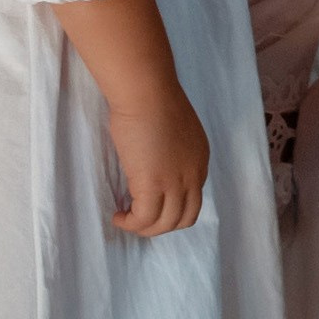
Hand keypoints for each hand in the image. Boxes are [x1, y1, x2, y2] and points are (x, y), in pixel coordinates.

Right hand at [50, 0, 210, 235]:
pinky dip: (131, 223)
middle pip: (185, 217)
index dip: (172, 206)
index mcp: (200, 159)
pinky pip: (144, 219)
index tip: (151, 203)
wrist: (146, 90)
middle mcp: (193, 175)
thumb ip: (169, 146)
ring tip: (126, 220)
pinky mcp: (153, 186)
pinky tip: (118, 216)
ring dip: (144, 228)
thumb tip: (152, 156)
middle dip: (162, 224)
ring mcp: (176, 182)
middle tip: (139, 219)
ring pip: (165, 224)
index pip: (193, 197)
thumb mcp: (172, 126)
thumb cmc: (151, 97)